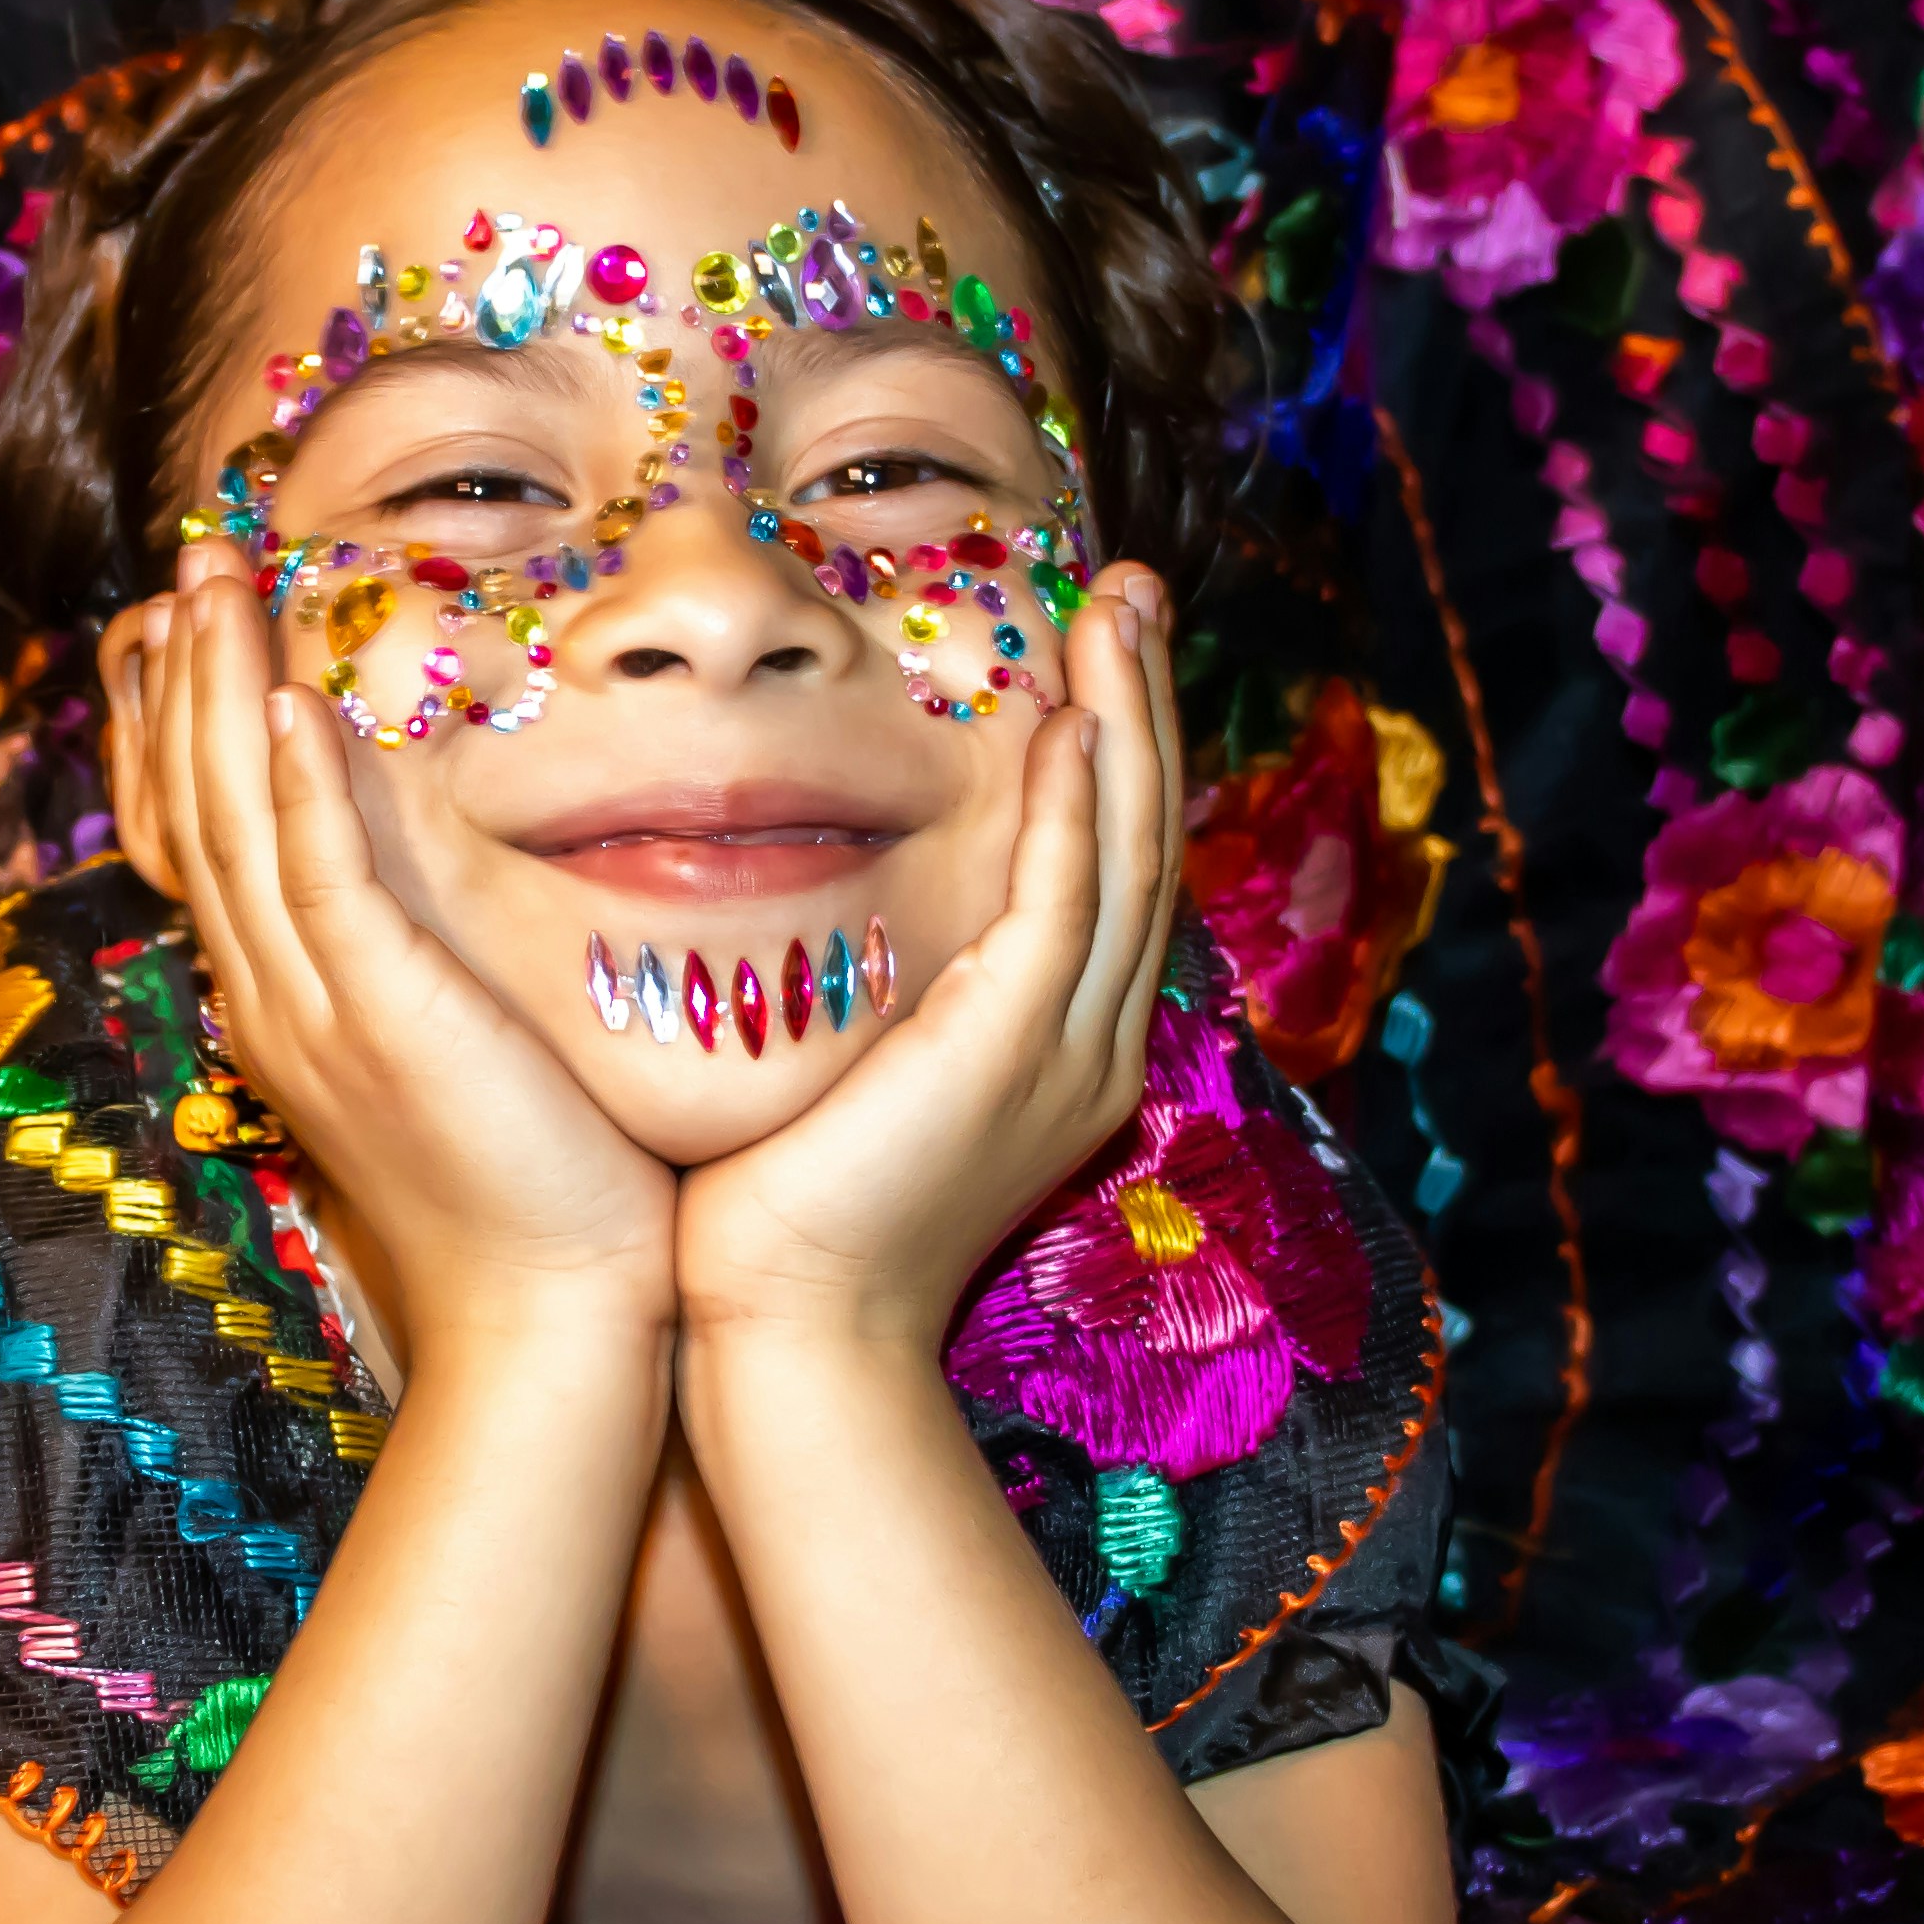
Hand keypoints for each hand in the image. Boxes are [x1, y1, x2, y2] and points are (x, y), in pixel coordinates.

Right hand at [101, 542, 677, 1359]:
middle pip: (199, 806)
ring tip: (212, 582)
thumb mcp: (448, 1056)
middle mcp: (275, 997)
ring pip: (237, 822)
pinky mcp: (381, 1014)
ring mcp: (316, 1007)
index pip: (211, 834)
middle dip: (186, 673)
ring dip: (218, 691)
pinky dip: (291, 785)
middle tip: (190, 557)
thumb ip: (418, 969)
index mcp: (284, 1003)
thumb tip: (430, 903)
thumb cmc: (532, 1192)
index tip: (200, 617)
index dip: (192, 720)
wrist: (549, 1314)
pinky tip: (280, 698)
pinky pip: (318, 879)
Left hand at [669, 563, 1180, 1362]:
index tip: (1093, 653)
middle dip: (1143, 707)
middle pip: (1144, 842)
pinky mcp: (1017, 1048)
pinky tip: (1075, 721)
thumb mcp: (845, 1069)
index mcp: (1055, 1051)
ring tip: (1122, 611)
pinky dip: (1078, 805)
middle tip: (1134, 590)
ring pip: (1129, 852)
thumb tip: (817, 905)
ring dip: (1128, 721)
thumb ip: (868, 983)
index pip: (1106, 872)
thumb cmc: (779, 1217)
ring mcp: (1066, 1049)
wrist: (787, 1332)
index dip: (1112, 754)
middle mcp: (1087, 1044)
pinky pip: (1070, 899)